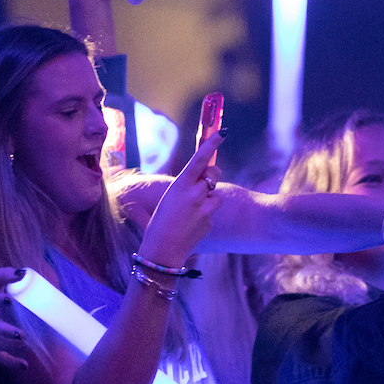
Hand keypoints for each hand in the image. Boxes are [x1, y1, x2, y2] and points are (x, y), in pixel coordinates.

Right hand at [138, 132, 223, 267]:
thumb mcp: (169, 199)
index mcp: (179, 185)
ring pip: (216, 196)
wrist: (161, 250)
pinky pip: (211, 214)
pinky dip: (204, 217)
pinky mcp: (209, 222)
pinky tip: (191, 226)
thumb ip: (187, 189)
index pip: (199, 160)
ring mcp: (204, 209)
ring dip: (208, 200)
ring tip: (191, 212)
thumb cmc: (160, 222)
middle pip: (214, 175)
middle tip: (206, 182)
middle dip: (213, 176)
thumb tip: (202, 184)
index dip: (211, 144)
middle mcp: (194, 194)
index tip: (223, 133)